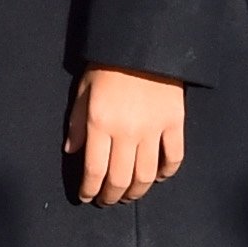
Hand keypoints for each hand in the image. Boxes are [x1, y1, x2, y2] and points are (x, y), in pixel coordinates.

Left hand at [66, 65, 183, 203]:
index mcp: (99, 124)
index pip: (94, 170)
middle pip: (120, 178)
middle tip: (107, 201)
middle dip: (111, 196)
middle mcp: (126, 132)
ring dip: (136, 192)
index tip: (87, 197)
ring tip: (128, 196)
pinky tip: (158, 178)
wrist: (142, 45)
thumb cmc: (106, 67)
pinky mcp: (174, 124)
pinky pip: (173, 157)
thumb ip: (77, 123)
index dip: (90, 189)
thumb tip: (73, 151)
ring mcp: (153, 130)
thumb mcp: (82, 91)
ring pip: (146, 175)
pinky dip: (166, 172)